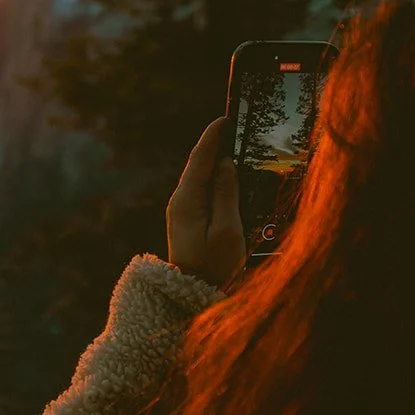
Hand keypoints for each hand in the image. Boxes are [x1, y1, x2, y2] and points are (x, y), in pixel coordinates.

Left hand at [166, 116, 246, 288]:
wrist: (192, 296)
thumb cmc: (213, 266)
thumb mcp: (226, 230)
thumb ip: (226, 193)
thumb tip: (225, 163)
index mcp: (187, 200)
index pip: (200, 158)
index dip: (213, 136)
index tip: (226, 118)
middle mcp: (180, 201)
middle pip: (198, 164)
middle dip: (215, 144)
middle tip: (235, 126)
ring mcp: (182, 211)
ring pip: (200, 177)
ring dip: (215, 160)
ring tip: (235, 144)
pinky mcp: (188, 220)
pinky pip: (202, 190)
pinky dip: (215, 178)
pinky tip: (228, 174)